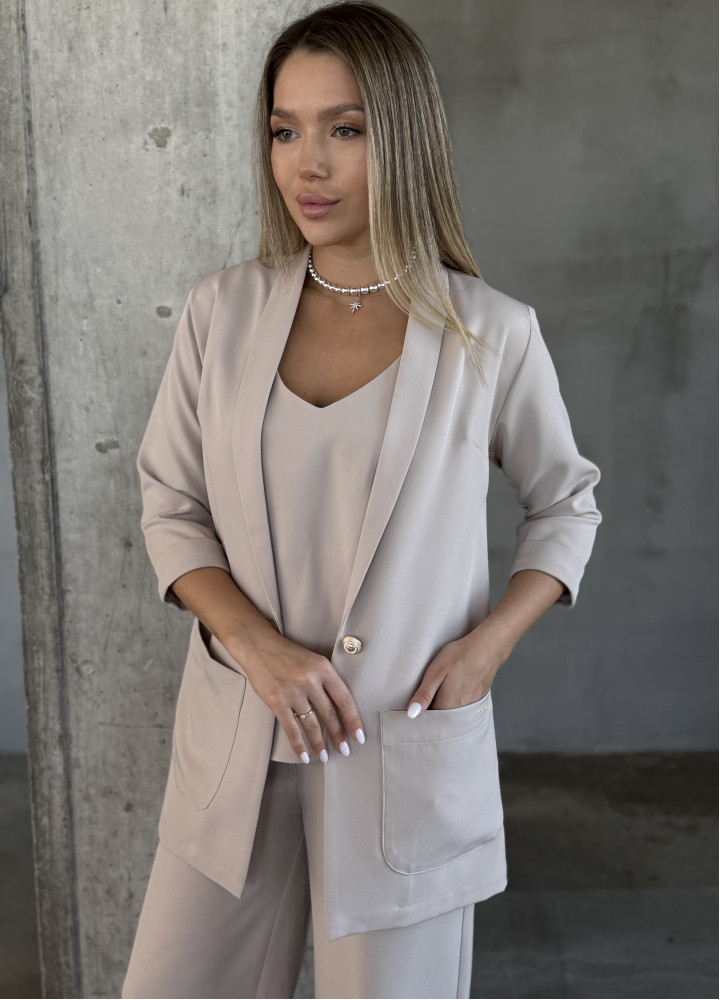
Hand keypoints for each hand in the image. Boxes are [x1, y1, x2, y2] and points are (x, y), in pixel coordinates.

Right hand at [227, 623, 364, 762]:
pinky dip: (298, 745)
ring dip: (319, 744)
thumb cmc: (288, 654)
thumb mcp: (313, 660)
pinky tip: (304, 756)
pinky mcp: (277, 702)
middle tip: (345, 750)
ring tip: (324, 756)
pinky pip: (291, 728)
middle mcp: (310, 681)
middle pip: (330, 714)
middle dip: (339, 736)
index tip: (360, 737)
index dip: (354, 720)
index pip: (344, 699)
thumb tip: (339, 708)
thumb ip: (325, 680)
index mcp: (323, 668)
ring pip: (312, 725)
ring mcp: (293, 692)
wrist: (258, 646)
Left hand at [406, 570, 565, 717]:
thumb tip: (411, 714)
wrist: (487, 647)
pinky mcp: (478, 700)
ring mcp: (471, 707)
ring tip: (438, 694)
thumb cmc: (459, 656)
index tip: (415, 708)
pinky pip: (462, 709)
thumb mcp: (435, 672)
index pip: (430, 721)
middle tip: (424, 700)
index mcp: (447, 707)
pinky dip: (455, 704)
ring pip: (452, 715)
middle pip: (442, 721)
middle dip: (432, 714)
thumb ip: (424, 695)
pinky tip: (453, 691)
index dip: (421, 716)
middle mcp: (460, 711)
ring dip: (444, 709)